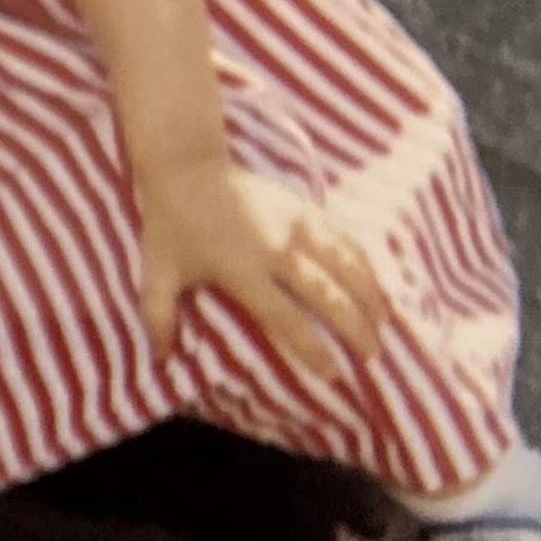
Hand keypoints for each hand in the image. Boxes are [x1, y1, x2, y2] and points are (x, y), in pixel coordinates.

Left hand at [135, 158, 394, 378]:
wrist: (187, 166)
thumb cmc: (170, 225)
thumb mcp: (156, 271)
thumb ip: (158, 316)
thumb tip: (160, 359)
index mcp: (241, 270)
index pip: (285, 318)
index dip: (311, 348)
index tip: (332, 374)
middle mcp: (275, 249)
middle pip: (327, 295)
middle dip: (354, 328)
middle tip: (372, 356)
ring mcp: (294, 224)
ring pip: (345, 263)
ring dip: (369, 295)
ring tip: (384, 324)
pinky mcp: (303, 207)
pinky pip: (343, 236)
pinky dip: (365, 261)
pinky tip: (378, 282)